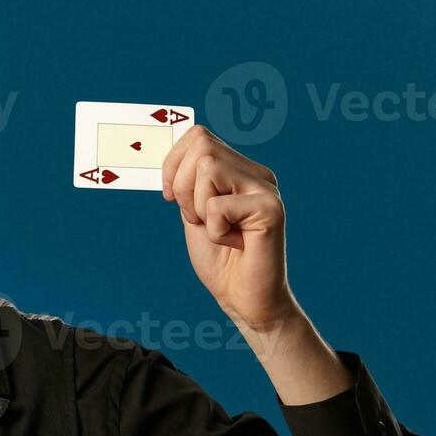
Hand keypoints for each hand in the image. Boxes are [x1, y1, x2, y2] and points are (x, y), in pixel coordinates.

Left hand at [161, 125, 297, 333]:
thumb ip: (186, 185)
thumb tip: (164, 157)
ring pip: (208, 168)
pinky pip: (217, 206)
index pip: (198, 136)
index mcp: (239, 170)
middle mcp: (257, 173)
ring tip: (220, 231)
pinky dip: (214, 232)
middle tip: (198, 218)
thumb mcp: (193, 215)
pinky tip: (235, 244)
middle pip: (201, 146)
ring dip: (198, 208)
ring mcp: (266, 189)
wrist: (245, 299)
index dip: (172, 163)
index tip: (169, 197)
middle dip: (182, 186)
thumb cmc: (220, 260)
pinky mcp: (271, 209)